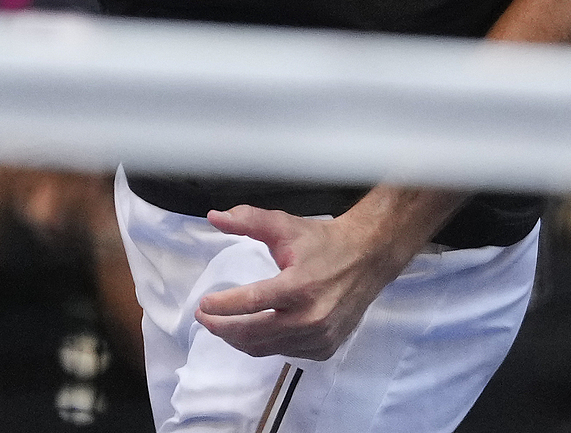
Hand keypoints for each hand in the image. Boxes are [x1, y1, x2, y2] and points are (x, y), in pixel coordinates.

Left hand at [194, 206, 407, 359]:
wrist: (368, 258)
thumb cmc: (324, 242)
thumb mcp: (285, 226)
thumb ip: (248, 221)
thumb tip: (215, 218)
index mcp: (300, 286)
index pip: (251, 302)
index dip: (222, 306)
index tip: (202, 305)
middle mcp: (310, 317)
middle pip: (253, 333)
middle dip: (222, 328)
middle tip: (204, 318)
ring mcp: (319, 337)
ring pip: (267, 347)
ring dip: (240, 339)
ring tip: (224, 326)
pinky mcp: (325, 348)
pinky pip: (285, 352)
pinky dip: (266, 344)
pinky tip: (257, 331)